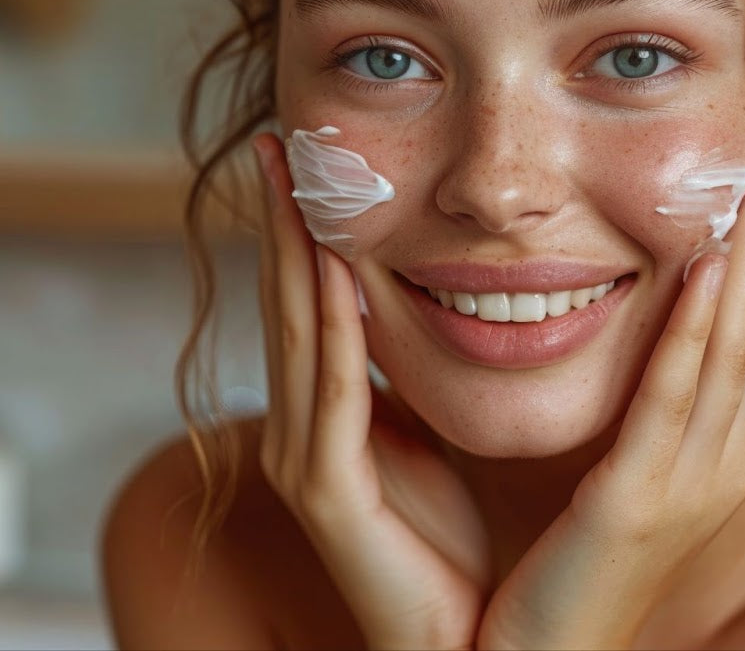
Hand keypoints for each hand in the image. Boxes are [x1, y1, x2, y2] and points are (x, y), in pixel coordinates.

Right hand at [252, 132, 492, 650]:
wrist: (469, 643)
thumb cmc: (455, 546)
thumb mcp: (428, 439)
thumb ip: (406, 383)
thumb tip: (422, 310)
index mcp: (322, 420)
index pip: (305, 306)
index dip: (298, 233)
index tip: (301, 162)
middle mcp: (298, 434)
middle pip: (287, 306)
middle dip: (281, 223)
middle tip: (275, 144)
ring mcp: (305, 464)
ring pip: (298, 335)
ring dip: (294, 254)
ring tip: (290, 182)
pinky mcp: (329, 496)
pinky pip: (332, 396)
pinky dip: (332, 329)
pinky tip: (335, 272)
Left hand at [477, 136, 744, 649]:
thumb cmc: (550, 560)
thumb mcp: (606, 465)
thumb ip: (622, 401)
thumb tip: (605, 315)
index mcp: (711, 450)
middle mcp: (719, 460)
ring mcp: (690, 481)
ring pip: (739, 350)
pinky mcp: (643, 499)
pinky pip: (677, 401)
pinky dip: (697, 332)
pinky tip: (709, 269)